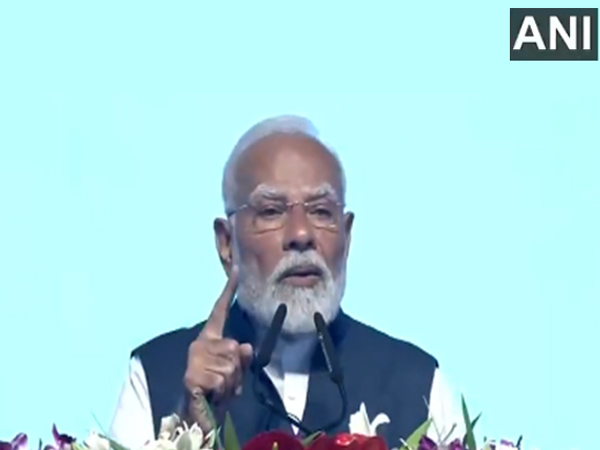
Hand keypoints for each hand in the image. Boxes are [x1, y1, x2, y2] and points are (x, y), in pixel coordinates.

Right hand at [183, 267, 253, 426]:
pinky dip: (223, 392)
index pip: (220, 310)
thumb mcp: (235, 371)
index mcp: (210, 338)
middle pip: (236, 348)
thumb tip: (244, 347)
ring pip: (231, 367)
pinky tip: (211, 395)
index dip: (229, 290)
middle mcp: (200, 343)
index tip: (237, 269)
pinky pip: (222, 380)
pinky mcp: (191, 375)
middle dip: (238, 370)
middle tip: (225, 382)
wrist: (199, 413)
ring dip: (231, 384)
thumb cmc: (218, 389)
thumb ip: (242, 357)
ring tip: (218, 390)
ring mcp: (194, 358)